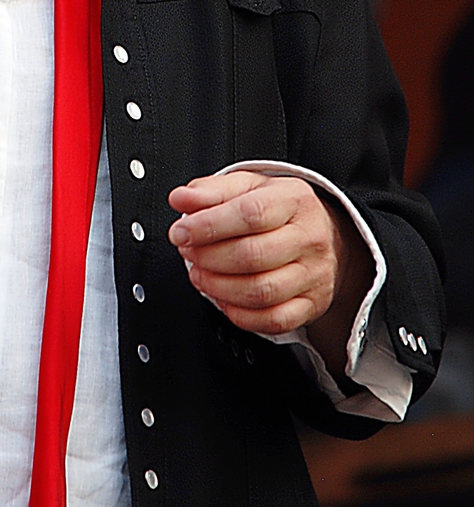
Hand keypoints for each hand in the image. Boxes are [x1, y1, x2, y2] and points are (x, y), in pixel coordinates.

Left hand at [167, 172, 373, 376]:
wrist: (325, 236)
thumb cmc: (279, 210)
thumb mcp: (247, 187)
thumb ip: (211, 190)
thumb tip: (181, 199)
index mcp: (293, 199)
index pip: (250, 214)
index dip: (208, 226)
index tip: (181, 232)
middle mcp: (309, 237)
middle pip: (252, 256)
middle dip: (208, 257)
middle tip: (189, 253)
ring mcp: (313, 274)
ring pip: (261, 292)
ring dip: (218, 287)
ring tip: (200, 274)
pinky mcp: (312, 304)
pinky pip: (273, 319)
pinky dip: (239, 314)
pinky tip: (223, 298)